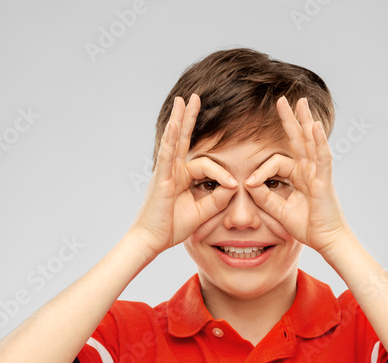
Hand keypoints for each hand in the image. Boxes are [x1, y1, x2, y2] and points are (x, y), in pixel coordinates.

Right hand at [129, 93, 237, 255]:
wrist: (152, 240)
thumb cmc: (171, 227)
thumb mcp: (202, 212)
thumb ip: (218, 199)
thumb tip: (234, 186)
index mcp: (182, 177)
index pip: (207, 166)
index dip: (223, 175)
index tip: (234, 186)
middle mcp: (173, 170)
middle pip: (183, 138)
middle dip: (189, 118)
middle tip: (194, 97)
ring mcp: (165, 171)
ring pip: (175, 141)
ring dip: (180, 119)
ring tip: (184, 100)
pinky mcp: (161, 177)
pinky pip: (167, 154)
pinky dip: (170, 138)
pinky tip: (174, 123)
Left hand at [243, 96, 352, 253]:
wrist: (327, 241)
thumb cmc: (308, 227)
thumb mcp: (279, 211)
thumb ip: (264, 197)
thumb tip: (248, 182)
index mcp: (300, 177)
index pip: (277, 162)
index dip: (261, 170)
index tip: (249, 182)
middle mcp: (310, 171)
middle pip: (299, 139)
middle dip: (291, 119)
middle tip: (283, 100)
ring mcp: (319, 173)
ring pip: (311, 141)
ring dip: (305, 120)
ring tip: (301, 102)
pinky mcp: (325, 180)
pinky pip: (322, 156)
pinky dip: (319, 140)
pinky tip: (315, 125)